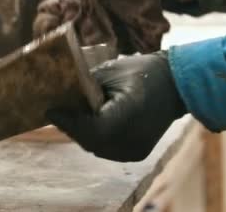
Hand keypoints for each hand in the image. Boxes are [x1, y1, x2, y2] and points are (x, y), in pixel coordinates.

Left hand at [47, 51, 186, 161]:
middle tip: (55, 113)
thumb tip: (61, 96)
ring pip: (97, 147)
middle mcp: (131, 140)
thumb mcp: (110, 72)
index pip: (89, 129)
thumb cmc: (143, 72)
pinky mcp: (137, 153)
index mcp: (126, 118)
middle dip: (71, 127)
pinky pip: (108, 148)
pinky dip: (96, 138)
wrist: (177, 85)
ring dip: (82, 133)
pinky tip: (88, 124)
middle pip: (90, 141)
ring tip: (68, 117)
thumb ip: (85, 87)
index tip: (49, 110)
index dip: (67, 121)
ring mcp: (135, 150)